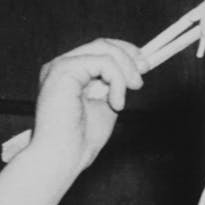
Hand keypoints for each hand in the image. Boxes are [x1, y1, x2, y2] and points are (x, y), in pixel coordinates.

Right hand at [30, 38, 144, 172]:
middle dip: (129, 55)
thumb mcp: (105, 108)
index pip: (98, 51)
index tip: (144, 66)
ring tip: (132, 90)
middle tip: (144, 72)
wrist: (62, 160)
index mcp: (69, 75)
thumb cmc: (79, 143)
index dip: (124, 53)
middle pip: (101, 44)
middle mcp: (61, 66)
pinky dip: (117, 80)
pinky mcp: (63, 69)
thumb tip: (133, 72)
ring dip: (125, 70)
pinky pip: (102, 62)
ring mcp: (60, 66)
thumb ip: (114, 88)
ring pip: (103, 49)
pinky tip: (116, 103)